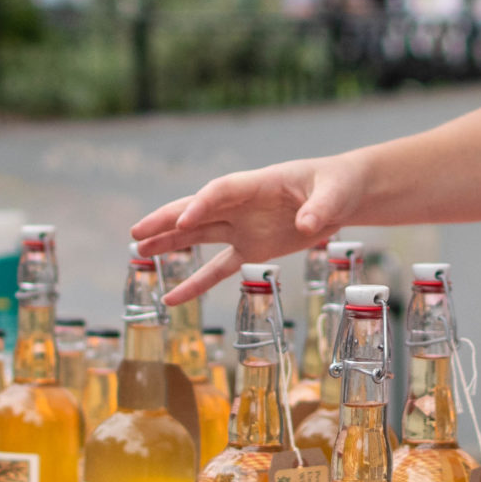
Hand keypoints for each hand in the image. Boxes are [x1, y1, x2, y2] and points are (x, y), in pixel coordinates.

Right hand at [131, 153, 368, 304]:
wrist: (342, 195)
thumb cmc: (336, 185)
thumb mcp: (334, 193)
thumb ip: (320, 207)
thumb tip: (308, 225)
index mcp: (258, 183)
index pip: (221, 192)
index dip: (202, 205)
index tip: (184, 222)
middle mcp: (242, 205)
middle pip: (198, 210)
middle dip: (167, 221)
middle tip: (138, 233)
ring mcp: (243, 227)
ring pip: (199, 235)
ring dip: (170, 243)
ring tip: (139, 252)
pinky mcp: (250, 249)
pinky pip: (218, 269)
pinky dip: (196, 283)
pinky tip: (172, 298)